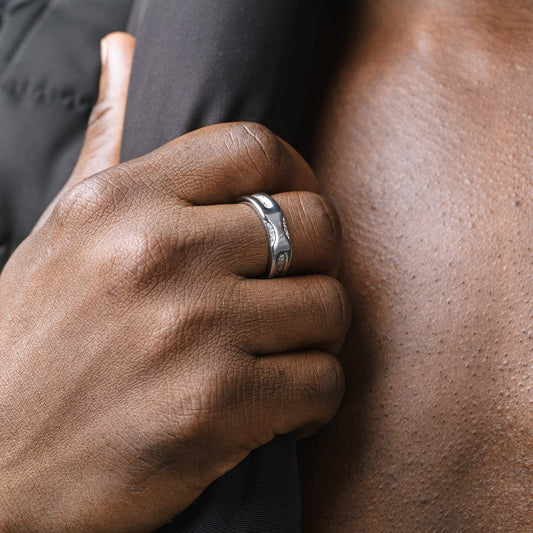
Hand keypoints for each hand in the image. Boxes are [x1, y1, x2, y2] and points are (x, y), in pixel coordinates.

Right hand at [0, 34, 349, 530]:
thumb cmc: (32, 351)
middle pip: (315, 225)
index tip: (297, 209)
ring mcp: (191, 333)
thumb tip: (128, 51)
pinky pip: (323, 383)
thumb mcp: (63, 235)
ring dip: (320, 334)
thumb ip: (111, 145)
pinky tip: (284, 402)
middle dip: (322, 261)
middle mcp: (157, 257)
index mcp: (121, 204)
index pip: (255, 149)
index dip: (298, 175)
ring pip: (329, 308)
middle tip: (299, 289)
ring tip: (286, 351)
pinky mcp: (216, 409)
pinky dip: (317, 396)